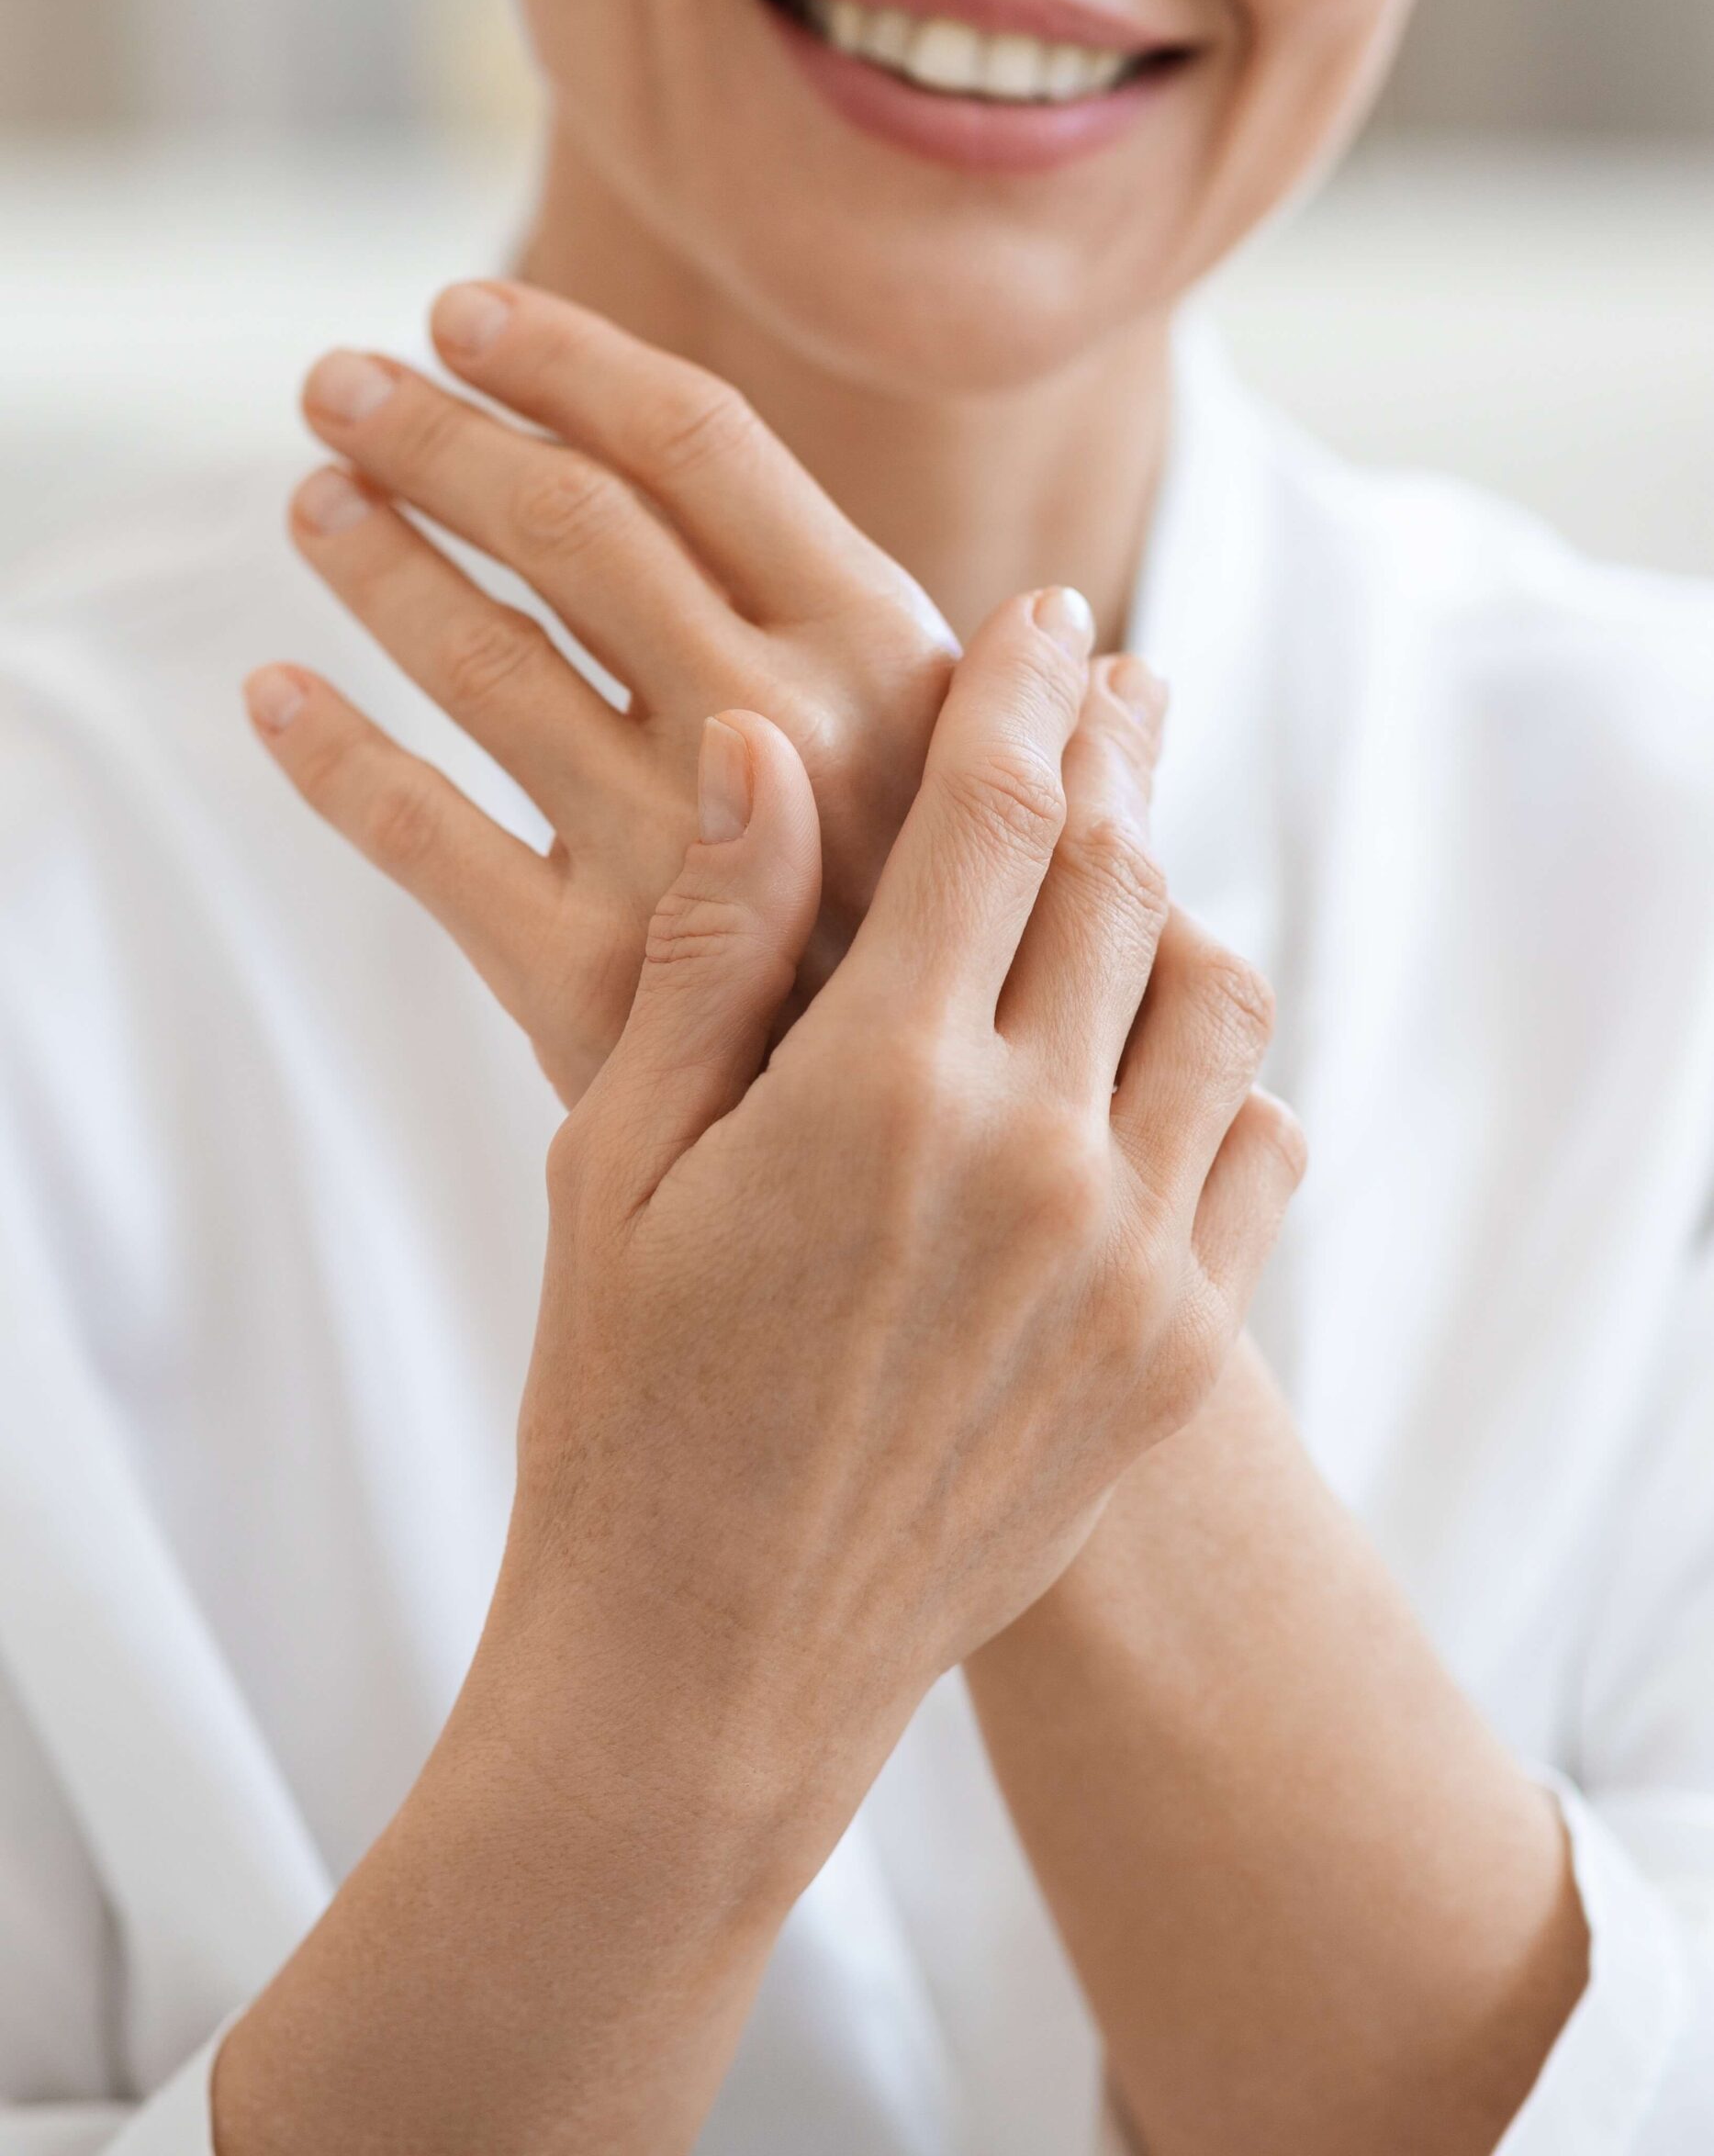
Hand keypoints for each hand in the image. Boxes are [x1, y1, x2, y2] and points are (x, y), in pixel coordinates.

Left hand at [252, 282, 956, 1102]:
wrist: (930, 1165)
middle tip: (337, 385)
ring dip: (377, 560)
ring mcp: (676, 858)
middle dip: (434, 435)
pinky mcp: (586, 982)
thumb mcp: (995, 794)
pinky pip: (423, 838)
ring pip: (481, 658)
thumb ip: (928, 676)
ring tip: (316, 504)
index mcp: (888, 654)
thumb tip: (989, 594)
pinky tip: (272, 697)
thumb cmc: (960, 952)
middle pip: (568, 524)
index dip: (563, 361)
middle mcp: (777, 735)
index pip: (696, 443)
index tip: (460, 315)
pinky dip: (330, 755)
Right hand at [493, 589, 1305, 1881]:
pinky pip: (1261, 1150)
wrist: (716, 1664)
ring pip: (1219, 999)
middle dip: (1117, 751)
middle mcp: (1036, 1158)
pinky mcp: (1176, 1354)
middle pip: (1121, 877)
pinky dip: (1229, 1071)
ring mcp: (1131, 1264)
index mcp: (880, 1088)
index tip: (1045, 615)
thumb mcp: (620, 1159)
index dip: (1023, 689)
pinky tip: (1167, 1054)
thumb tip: (757, 743)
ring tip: (1134, 863)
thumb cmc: (627, 1401)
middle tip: (1114, 682)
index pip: (994, 816)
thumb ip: (712, 946)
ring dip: (1179, 902)